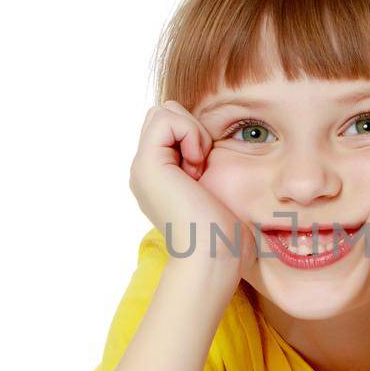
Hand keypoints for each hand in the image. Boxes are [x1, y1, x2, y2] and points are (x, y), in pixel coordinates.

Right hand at [127, 101, 255, 289]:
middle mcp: (146, 172)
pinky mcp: (147, 165)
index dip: (195, 136)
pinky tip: (197, 166)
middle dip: (191, 129)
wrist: (214, 258)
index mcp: (160, 178)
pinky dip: (189, 134)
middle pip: (164, 114)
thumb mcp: (216, 192)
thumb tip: (216, 149)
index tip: (207, 172)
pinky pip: (166, 118)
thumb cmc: (225, 237)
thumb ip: (206, 169)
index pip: (172, 126)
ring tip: (199, 168)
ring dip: (191, 132)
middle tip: (203, 167)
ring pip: (163, 112)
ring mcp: (143, 168)